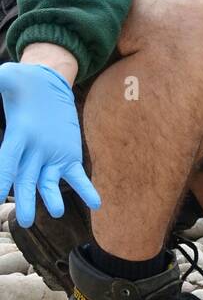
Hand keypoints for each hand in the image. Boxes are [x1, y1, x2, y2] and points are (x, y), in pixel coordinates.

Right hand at [0, 63, 100, 226]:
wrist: (45, 85)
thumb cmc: (23, 81)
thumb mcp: (8, 77)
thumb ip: (0, 80)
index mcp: (17, 136)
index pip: (7, 161)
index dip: (1, 179)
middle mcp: (31, 153)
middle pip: (26, 180)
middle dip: (25, 200)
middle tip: (25, 221)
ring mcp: (50, 157)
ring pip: (48, 183)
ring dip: (52, 198)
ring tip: (56, 211)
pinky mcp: (68, 156)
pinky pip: (76, 177)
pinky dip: (86, 190)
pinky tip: (96, 202)